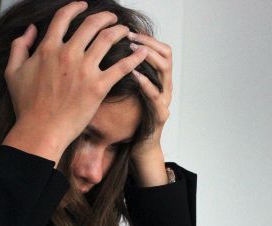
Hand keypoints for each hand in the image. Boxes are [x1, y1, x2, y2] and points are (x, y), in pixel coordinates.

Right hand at [2, 1, 148, 164]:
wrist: (40, 130)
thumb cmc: (26, 105)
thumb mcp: (13, 72)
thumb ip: (19, 46)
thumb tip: (30, 30)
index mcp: (48, 48)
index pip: (64, 17)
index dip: (76, 7)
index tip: (84, 5)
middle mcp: (68, 54)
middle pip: (91, 24)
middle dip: (105, 17)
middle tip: (112, 18)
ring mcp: (84, 70)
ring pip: (108, 39)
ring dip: (120, 31)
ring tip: (126, 31)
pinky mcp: (98, 87)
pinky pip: (122, 67)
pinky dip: (134, 58)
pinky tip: (142, 52)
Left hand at [128, 32, 172, 186]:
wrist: (139, 148)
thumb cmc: (130, 120)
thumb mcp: (126, 92)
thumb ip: (123, 74)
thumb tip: (105, 53)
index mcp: (158, 79)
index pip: (160, 49)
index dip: (147, 38)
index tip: (129, 30)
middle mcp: (165, 86)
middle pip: (166, 54)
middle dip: (148, 42)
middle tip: (129, 36)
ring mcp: (165, 100)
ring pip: (165, 70)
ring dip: (148, 57)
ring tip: (132, 50)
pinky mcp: (161, 115)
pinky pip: (156, 95)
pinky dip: (145, 83)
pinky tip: (134, 74)